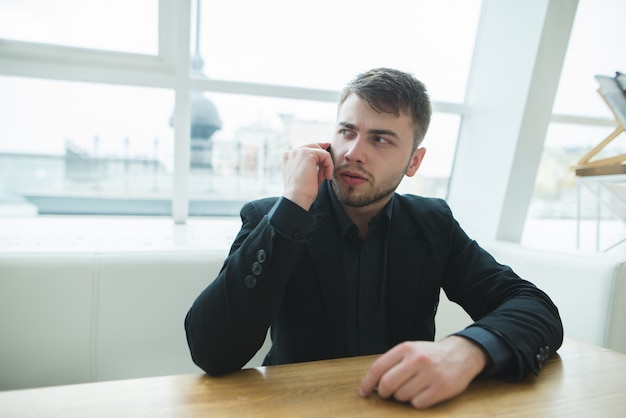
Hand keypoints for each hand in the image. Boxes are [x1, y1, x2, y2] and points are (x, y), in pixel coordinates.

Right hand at [281, 143, 333, 210]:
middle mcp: (291, 153)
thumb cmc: (302, 192)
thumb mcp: (304, 176)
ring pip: (319, 151)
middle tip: (329, 148)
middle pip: (311, 145)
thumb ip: (310, 166)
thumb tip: (322, 161)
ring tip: (322, 178)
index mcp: (287, 158)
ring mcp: (298, 152)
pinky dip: (329, 166)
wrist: (297, 198)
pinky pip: (325, 155)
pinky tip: (326, 177)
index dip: (315, 149)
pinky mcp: (307, 154)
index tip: (325, 147)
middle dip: (322, 150)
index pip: (304, 149)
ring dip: (325, 165)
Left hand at [359, 336, 486, 408]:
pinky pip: (417, 404)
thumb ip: (392, 363)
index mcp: (406, 348)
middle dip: (384, 393)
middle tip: (388, 394)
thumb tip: (373, 383)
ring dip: (402, 397)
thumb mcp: (411, 350)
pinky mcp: (441, 388)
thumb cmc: (431, 355)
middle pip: (388, 384)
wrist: (461, 355)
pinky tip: (423, 393)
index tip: (364, 392)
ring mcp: (430, 374)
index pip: (378, 368)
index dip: (367, 383)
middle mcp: (417, 359)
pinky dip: (416, 402)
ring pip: (402, 396)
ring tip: (411, 389)